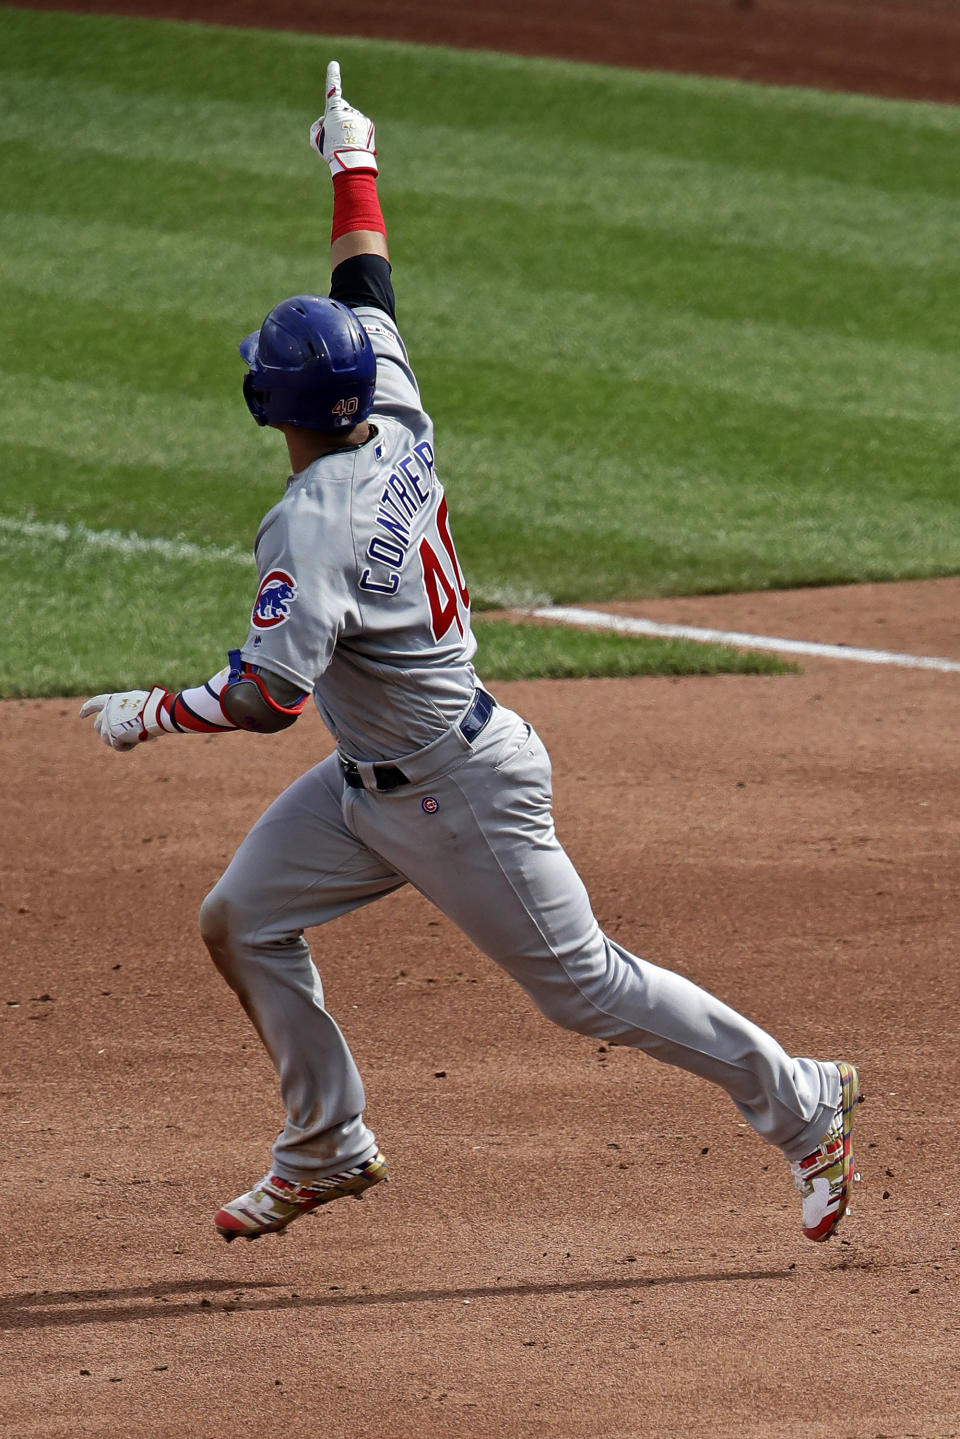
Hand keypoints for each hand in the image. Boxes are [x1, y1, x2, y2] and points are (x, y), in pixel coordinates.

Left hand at [79, 687, 169, 750]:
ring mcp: (108, 725)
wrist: (154, 713)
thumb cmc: (151, 706)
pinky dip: (126, 746)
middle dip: (104, 732)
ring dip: (117, 740)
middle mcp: (106, 712)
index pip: (94, 703)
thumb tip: (127, 719)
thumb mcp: (135, 701)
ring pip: (105, 739)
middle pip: (97, 726)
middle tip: (116, 735)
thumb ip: (126, 708)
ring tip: (133, 737)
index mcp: (111, 700)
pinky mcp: (114, 736)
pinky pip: (117, 746)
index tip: (81, 715)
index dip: (87, 709)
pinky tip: (135, 741)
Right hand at [309, 60, 377, 175]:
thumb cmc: (330, 151)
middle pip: (340, 110)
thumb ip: (318, 126)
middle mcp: (348, 109)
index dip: (333, 77)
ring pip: (350, 119)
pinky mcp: (368, 124)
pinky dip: (357, 133)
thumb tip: (325, 121)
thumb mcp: (315, 139)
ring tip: (345, 144)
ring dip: (347, 128)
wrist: (351, 162)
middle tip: (335, 137)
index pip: (332, 90)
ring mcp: (359, 116)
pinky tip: (354, 144)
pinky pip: (360, 126)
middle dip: (337, 118)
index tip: (334, 64)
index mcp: (334, 110)